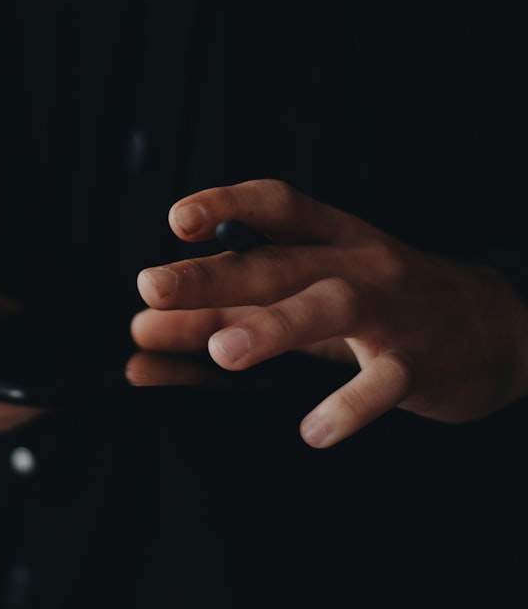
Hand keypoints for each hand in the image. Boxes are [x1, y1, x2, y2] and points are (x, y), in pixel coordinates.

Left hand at [132, 179, 527, 447]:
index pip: (276, 206)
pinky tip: (314, 429)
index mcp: (331, 238)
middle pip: (282, 261)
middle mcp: (359, 263)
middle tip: (154, 287)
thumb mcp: (304, 295)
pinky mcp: (422, 361)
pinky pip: (385, 381)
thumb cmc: (384, 302)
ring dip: (274, 327)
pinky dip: (350, 405)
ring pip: (332, 307)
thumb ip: (224, 308)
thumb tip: (143, 327)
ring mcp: (393, 310)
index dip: (226, 205)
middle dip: (214, 273)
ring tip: (223, 351)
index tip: (178, 219)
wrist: (498, 324)